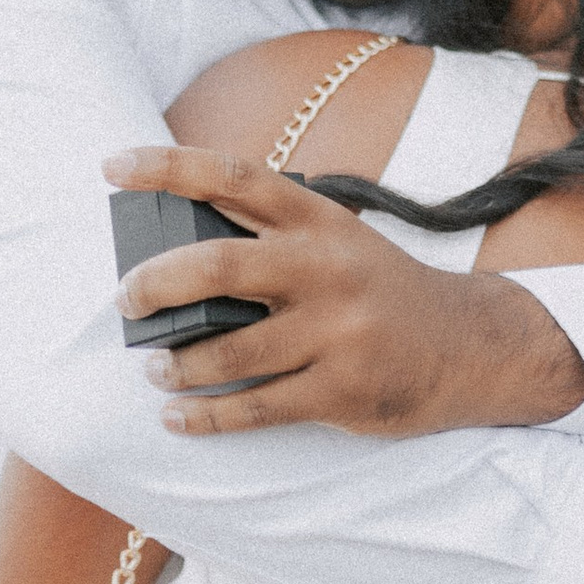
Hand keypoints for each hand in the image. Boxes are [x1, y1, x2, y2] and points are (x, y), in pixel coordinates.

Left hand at [102, 146, 583, 435]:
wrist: (471, 346)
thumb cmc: (379, 290)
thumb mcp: (337, 242)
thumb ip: (269, 238)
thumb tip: (169, 253)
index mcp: (319, 220)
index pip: (233, 177)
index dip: (167, 166)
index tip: (112, 165)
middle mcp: (326, 268)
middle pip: (217, 266)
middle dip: (153, 284)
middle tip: (125, 301)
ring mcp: (337, 331)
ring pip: (228, 350)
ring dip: (176, 365)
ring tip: (156, 369)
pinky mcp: (343, 390)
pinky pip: (255, 408)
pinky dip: (204, 418)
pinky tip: (176, 418)